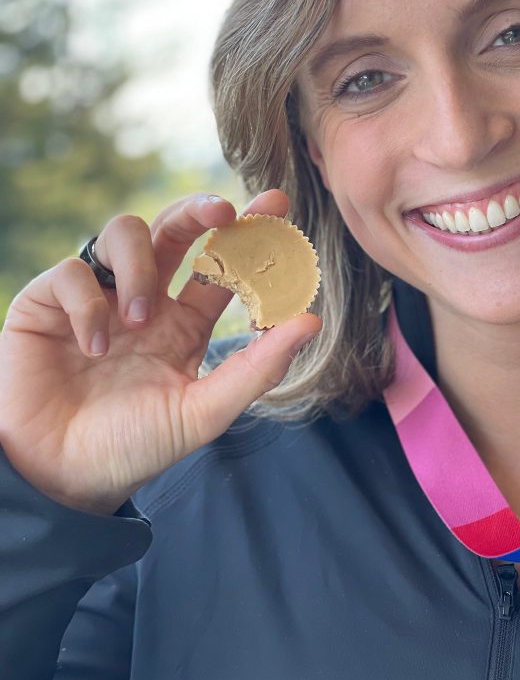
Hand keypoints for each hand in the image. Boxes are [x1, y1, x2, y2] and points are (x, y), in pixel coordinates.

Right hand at [0, 191, 320, 515]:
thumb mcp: (203, 412)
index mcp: (185, 322)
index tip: (277, 201)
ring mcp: (99, 296)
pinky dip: (88, 304)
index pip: (221, 263)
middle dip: (198, 209)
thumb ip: (257, 369)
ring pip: (125, 232)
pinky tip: (93, 347)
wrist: (62, 478)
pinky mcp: (48, 303)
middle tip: (222, 213)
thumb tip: (312, 321)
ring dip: (140, 266)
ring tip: (140, 318)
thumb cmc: (134, 447)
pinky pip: (72, 272)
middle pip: (174, 228)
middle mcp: (145, 300)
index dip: (249, 232)